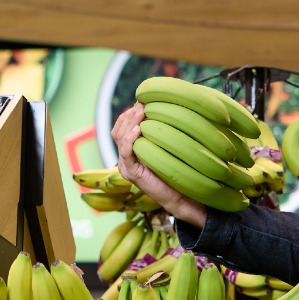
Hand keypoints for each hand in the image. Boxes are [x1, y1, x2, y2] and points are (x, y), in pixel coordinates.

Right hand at [112, 103, 207, 227]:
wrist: (181, 196)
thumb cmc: (176, 171)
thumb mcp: (165, 147)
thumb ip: (159, 134)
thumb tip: (162, 110)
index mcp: (131, 152)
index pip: (120, 128)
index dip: (128, 115)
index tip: (141, 103)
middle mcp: (124, 158)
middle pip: (118, 131)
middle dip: (129, 115)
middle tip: (142, 104)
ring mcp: (126, 166)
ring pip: (119, 139)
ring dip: (130, 122)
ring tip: (141, 111)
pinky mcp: (131, 173)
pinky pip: (126, 153)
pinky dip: (130, 139)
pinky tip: (138, 129)